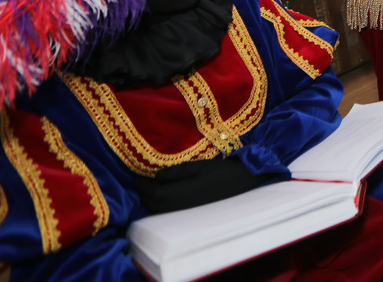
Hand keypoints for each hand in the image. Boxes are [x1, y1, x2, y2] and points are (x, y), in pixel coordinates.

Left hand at [136, 156, 262, 212]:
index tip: (137, 179)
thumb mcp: (200, 166)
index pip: (155, 194)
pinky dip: (162, 207)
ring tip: (150, 192)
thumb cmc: (223, 171)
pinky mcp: (194, 216)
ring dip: (152, 203)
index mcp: (184, 194)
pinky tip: (164, 199)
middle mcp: (183, 208)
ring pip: (162, 212)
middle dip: (145, 195)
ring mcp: (189, 214)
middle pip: (155, 205)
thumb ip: (177, 172)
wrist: (246, 184)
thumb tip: (157, 177)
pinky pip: (171, 214)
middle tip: (140, 185)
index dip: (143, 187)